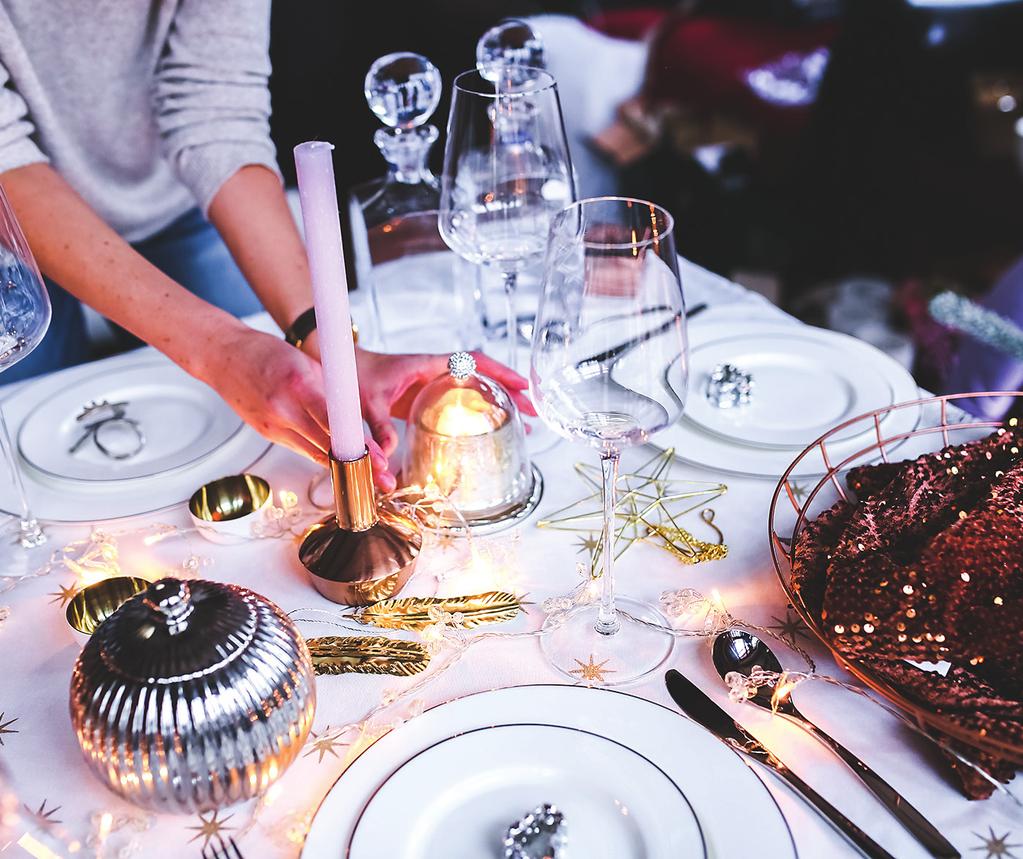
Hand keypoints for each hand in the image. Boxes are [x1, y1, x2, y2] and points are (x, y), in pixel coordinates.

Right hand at [202, 327, 393, 488]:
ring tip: (368, 476)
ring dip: (340, 464)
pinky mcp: (267, 434)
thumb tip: (356, 412)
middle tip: (382, 477)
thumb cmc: (267, 353)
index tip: (378, 458)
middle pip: (327, 446)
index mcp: (298, 386)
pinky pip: (300, 448)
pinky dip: (320, 453)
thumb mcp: (308, 363)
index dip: (358, 445)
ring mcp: (272, 426)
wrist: (224, 357)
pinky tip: (338, 461)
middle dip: (357, 463)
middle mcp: (284, 410)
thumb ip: (331, 390)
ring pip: (315, 453)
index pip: (336, 424)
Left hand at [355, 349, 535, 455]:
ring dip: (499, 402)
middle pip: (482, 377)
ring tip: (523, 423)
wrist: (337, 368)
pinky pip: (461, 400)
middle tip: (534, 412)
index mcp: (426, 366)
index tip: (522, 386)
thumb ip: (375, 426)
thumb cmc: (352, 376)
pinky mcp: (426, 397)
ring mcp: (432, 384)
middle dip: (510, 391)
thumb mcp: (364, 401)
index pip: (472, 362)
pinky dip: (479, 411)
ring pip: (475, 389)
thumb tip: (387, 455)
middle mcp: (434, 372)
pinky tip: (488, 429)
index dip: (499, 373)